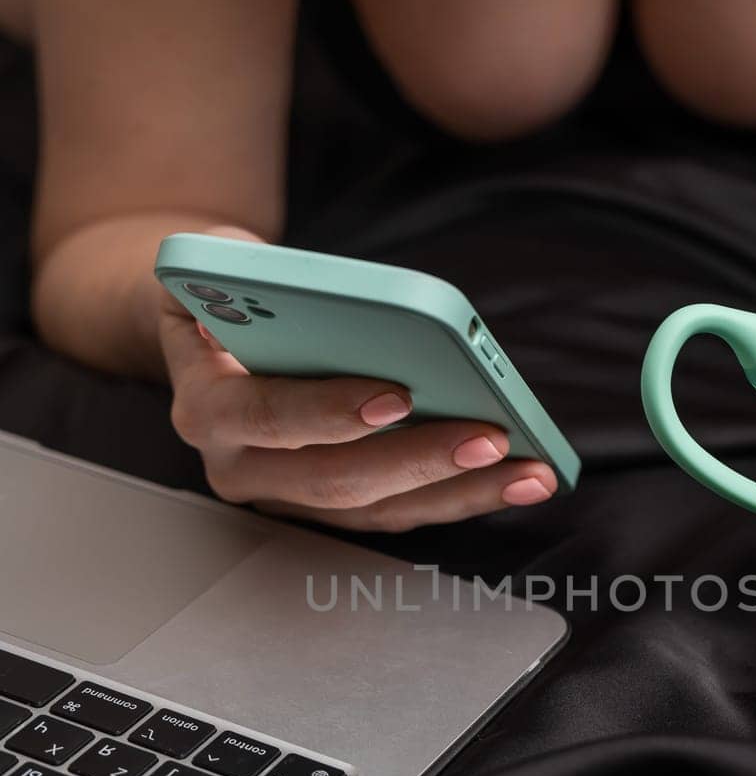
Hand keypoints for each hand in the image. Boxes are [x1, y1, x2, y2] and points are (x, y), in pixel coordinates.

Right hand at [158, 228, 557, 529]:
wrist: (208, 334)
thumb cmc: (228, 293)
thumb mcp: (220, 265)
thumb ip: (253, 274)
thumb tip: (332, 291)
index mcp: (207, 407)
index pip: (268, 417)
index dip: (330, 411)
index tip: (398, 396)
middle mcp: (238, 466)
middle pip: (334, 479)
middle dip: (420, 460)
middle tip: (490, 437)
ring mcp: (284, 497)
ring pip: (376, 509)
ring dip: (459, 492)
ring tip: (527, 470)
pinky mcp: (329, 509)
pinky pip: (399, 510)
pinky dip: (460, 496)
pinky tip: (516, 478)